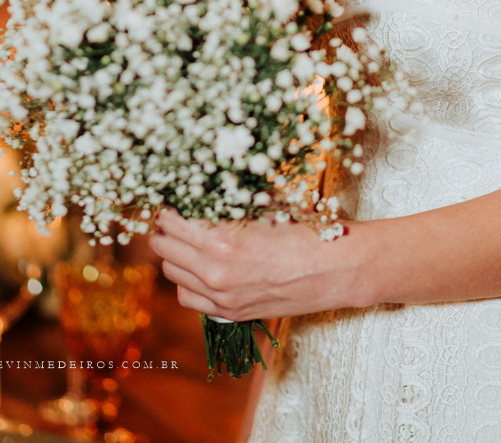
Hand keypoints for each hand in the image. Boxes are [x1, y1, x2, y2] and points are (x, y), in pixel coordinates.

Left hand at [150, 209, 369, 320]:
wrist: (335, 270)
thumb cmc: (304, 230)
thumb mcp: (264, 206)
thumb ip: (229, 201)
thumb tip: (204, 187)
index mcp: (221, 241)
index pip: (171, 223)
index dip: (167, 208)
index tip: (170, 200)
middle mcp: (214, 273)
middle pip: (165, 250)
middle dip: (166, 230)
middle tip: (173, 216)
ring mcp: (221, 298)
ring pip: (173, 275)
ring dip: (174, 255)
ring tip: (185, 240)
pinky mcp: (230, 314)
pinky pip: (189, 298)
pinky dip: (187, 281)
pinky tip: (200, 267)